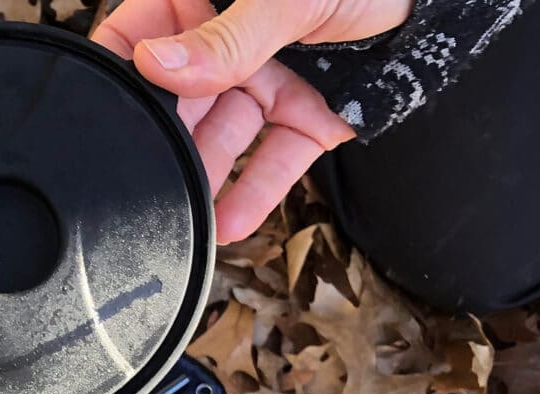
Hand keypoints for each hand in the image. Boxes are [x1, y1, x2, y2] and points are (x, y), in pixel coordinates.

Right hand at [92, 0, 410, 241]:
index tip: (97, 116)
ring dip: (204, 175)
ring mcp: (265, 78)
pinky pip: (274, 157)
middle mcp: (227, 41)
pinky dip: (255, 192)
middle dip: (164, 138)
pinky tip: (229, 224)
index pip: (136, 37)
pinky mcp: (306, 114)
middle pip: (178, 98)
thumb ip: (226, 37)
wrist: (442, 2)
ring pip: (222, 135)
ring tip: (183, 213)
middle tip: (145, 176)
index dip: (116, 75)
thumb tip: (155, 64)